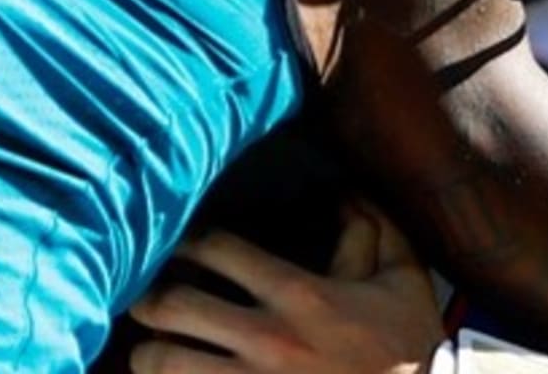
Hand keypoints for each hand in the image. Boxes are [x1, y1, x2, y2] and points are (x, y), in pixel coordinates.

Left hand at [128, 199, 445, 373]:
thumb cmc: (408, 346)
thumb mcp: (402, 278)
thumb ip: (374, 227)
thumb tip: (344, 190)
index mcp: (298, 294)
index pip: (217, 250)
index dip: (187, 240)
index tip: (178, 240)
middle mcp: (268, 339)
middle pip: (177, 307)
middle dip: (148, 295)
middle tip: (139, 289)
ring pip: (168, 364)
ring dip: (146, 354)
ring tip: (143, 347)